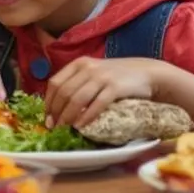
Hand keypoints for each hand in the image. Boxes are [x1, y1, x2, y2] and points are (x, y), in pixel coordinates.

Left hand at [46, 57, 160, 128]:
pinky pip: (97, 104)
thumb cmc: (116, 76)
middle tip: (54, 127)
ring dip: (68, 116)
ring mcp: (102, 77)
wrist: (146, 73)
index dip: (49, 101)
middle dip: (56, 112)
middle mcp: (88, 68)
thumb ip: (77, 83)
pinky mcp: (115, 87)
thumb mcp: (93, 73)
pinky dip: (87, 116)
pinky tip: (82, 126)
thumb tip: (57, 108)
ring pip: (77, 99)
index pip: (55, 82)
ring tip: (65, 129)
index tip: (47, 117)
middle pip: (64, 92)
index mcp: (79, 63)